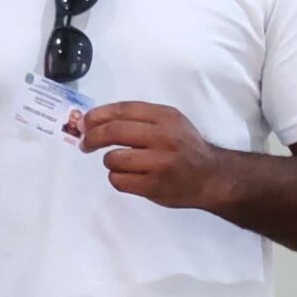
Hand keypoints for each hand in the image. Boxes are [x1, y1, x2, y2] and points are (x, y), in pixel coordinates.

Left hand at [79, 102, 229, 210]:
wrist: (212, 176)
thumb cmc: (185, 148)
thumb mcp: (171, 122)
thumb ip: (140, 119)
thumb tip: (97, 120)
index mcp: (165, 117)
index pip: (123, 110)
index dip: (98, 115)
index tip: (84, 122)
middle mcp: (163, 137)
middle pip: (113, 132)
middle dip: (92, 137)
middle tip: (85, 143)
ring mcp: (159, 163)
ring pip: (113, 159)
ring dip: (110, 161)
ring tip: (121, 163)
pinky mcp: (154, 186)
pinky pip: (119, 180)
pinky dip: (117, 178)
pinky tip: (129, 177)